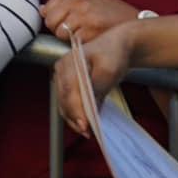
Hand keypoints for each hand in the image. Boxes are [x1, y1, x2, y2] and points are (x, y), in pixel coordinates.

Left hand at [41, 0, 137, 44]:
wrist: (136, 24)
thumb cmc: (111, 14)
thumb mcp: (88, 0)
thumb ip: (64, 4)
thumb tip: (41, 10)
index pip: (47, 8)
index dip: (55, 20)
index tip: (67, 23)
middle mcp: (77, 0)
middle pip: (50, 21)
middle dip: (59, 29)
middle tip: (77, 31)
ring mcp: (83, 15)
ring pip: (59, 33)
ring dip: (69, 39)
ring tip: (86, 35)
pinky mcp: (89, 30)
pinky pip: (71, 42)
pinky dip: (79, 45)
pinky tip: (91, 40)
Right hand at [53, 21, 138, 138]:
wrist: (115, 45)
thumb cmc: (113, 53)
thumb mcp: (109, 70)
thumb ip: (98, 88)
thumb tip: (91, 110)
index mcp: (70, 62)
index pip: (69, 91)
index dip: (76, 110)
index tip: (86, 125)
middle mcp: (62, 70)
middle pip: (64, 99)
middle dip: (75, 118)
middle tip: (88, 133)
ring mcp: (63, 77)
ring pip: (64, 103)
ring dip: (74, 119)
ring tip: (88, 132)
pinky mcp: (68, 84)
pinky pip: (68, 102)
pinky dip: (76, 114)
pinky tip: (86, 123)